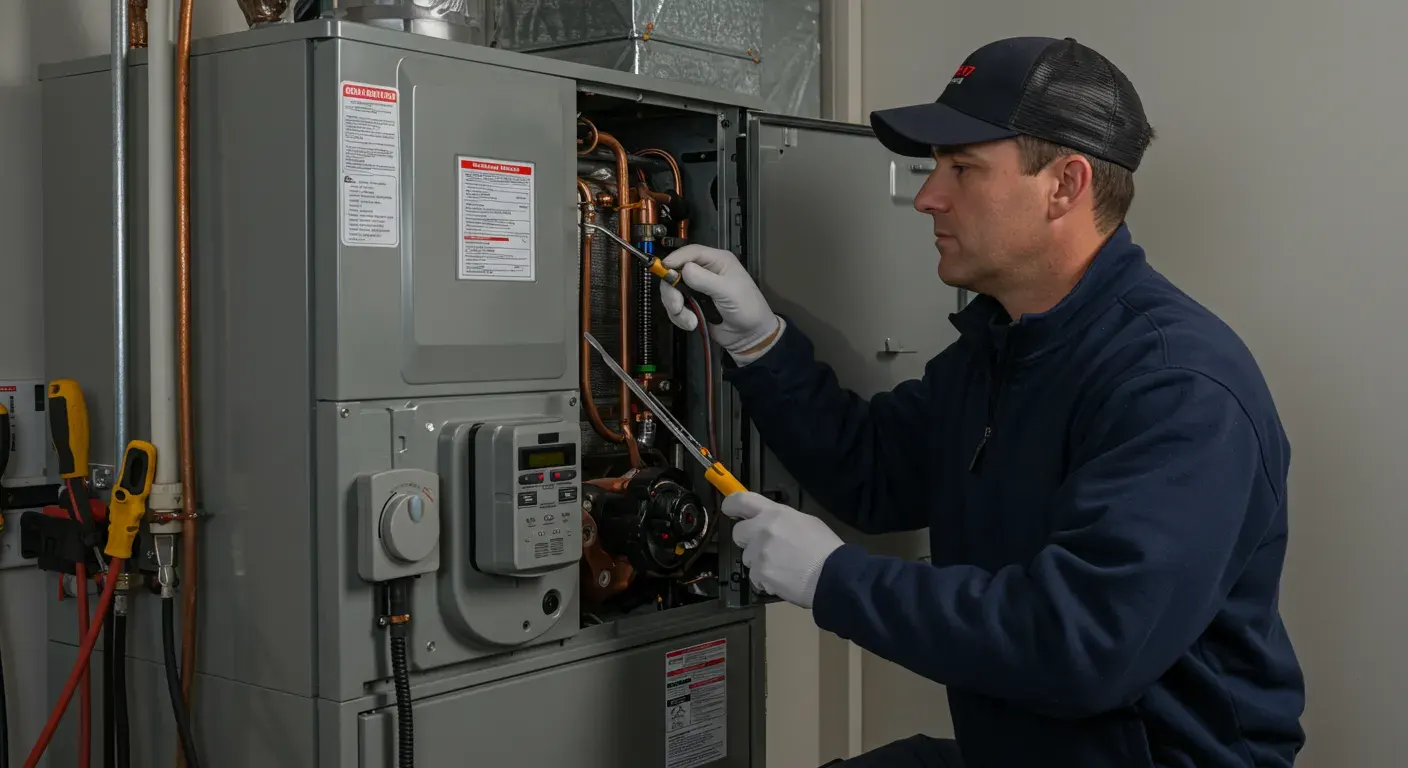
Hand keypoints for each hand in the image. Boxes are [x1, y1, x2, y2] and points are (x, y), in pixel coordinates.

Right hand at [659, 245, 782, 363]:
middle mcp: (705, 272)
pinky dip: (680, 318)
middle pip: (675, 272)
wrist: (750, 336)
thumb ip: (705, 280)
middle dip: (672, 291)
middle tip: (677, 306)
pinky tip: (692, 324)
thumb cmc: (747, 308)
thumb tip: (683, 269)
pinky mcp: (692, 306)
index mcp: (717, 261)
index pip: (691, 252)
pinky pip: (675, 308)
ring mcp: (697, 289)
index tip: (664, 269)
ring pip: (672, 291)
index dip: (675, 259)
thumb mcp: (728, 292)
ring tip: (690, 321)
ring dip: (677, 308)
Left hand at [723, 492, 842, 608]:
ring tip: (782, 566)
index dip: (731, 504)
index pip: (740, 500)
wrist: (833, 575)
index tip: (729, 508)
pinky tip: (783, 578)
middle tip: (766, 547)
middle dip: (748, 540)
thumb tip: (767, 522)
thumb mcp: (805, 521)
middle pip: (738, 533)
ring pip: (747, 558)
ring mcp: (759, 553)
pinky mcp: (760, 574)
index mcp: (774, 513)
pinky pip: (755, 576)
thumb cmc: (824, 547)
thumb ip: (780, 519)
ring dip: (759, 562)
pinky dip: (765, 579)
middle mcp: (762, 530)